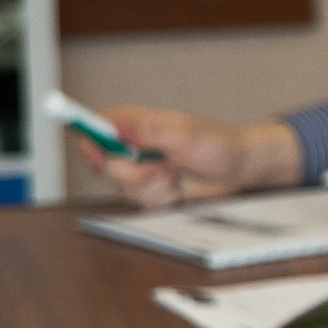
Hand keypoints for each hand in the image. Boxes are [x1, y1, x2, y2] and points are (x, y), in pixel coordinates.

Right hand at [78, 107, 297, 206]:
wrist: (238, 168)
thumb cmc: (216, 144)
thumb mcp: (182, 134)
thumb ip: (146, 132)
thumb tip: (114, 126)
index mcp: (134, 124)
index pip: (94, 128)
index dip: (88, 140)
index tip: (96, 153)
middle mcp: (132, 147)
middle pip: (101, 164)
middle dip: (128, 173)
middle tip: (158, 169)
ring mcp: (140, 170)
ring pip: (121, 187)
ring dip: (151, 187)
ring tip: (174, 176)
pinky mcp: (151, 190)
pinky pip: (140, 202)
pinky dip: (161, 199)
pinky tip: (177, 188)